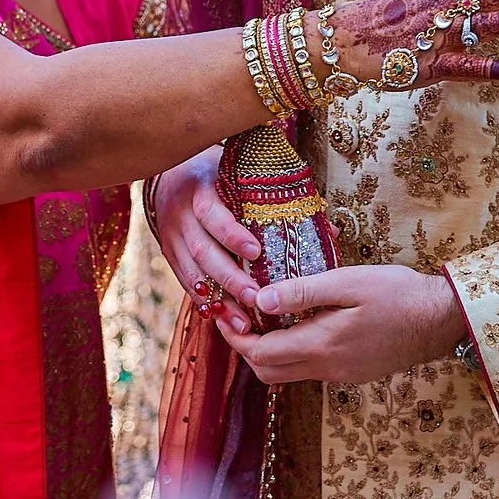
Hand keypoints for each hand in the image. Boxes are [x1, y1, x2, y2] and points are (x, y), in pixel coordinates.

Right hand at [152, 149, 261, 334]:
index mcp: (200, 189)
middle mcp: (181, 214)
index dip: (232, 235)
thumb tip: (329, 230)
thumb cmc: (218, 176)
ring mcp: (172, 237)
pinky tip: (224, 319)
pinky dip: (205, 302)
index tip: (256, 252)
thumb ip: (278, 200)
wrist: (171, 176)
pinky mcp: (169, 255)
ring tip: (242, 322)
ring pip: (193, 273)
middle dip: (230, 277)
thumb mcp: (241, 177)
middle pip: (203, 250)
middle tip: (255, 296)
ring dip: (219, 300)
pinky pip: (185, 282)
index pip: (212, 214)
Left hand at [216, 263, 467, 384]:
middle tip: (238, 318)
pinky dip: (292, 353)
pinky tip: (297, 325)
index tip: (225, 315)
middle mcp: (326, 369)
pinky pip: (309, 370)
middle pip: (267, 372)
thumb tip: (260, 299)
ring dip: (268, 352)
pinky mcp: (352, 373)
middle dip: (245, 348)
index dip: (235, 337)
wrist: (442, 320)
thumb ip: (303, 293)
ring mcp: (340, 375)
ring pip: (288, 374)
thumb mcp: (348, 283)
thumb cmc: (398, 294)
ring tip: (263, 318)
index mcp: (321, 346)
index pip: (260, 353)